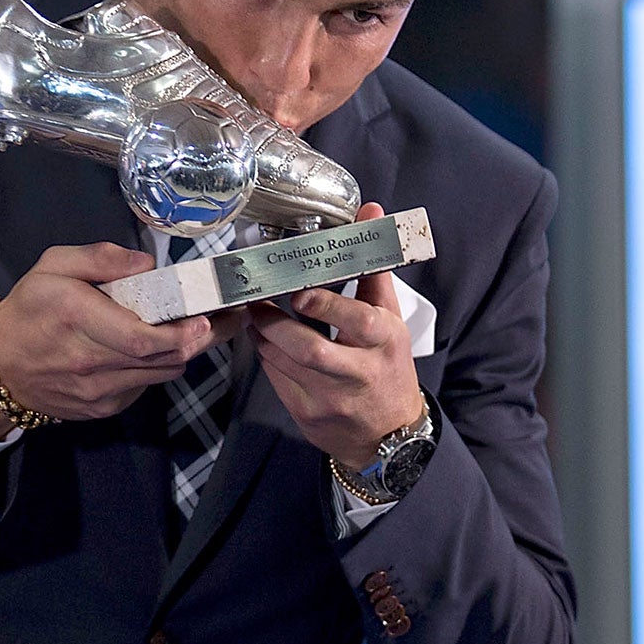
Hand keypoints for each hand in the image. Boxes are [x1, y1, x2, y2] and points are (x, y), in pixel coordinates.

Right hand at [0, 242, 241, 436]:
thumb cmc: (29, 310)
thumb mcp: (52, 265)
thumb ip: (99, 257)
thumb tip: (146, 264)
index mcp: (78, 319)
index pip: (142, 338)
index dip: (182, 333)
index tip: (208, 318)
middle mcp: (92, 361)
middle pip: (162, 359)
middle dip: (200, 340)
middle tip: (225, 320)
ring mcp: (99, 391)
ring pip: (160, 375)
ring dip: (182, 354)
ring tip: (197, 330)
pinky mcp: (103, 408)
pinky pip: (144, 387)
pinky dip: (156, 368)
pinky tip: (154, 350)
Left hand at [247, 203, 423, 470]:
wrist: (390, 433)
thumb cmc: (387, 364)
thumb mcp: (391, 318)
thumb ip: (374, 266)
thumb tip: (369, 210)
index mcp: (385, 342)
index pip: (358, 322)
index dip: (327, 306)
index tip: (300, 292)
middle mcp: (360, 374)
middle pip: (312, 349)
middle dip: (277, 323)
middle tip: (255, 299)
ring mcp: (332, 399)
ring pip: (287, 365)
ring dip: (264, 336)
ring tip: (253, 312)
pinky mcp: (309, 416)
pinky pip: (278, 381)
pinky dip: (267, 357)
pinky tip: (262, 339)